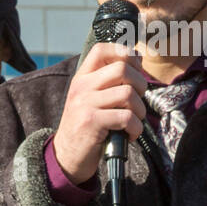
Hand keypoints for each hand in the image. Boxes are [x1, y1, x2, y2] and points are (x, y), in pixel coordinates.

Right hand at [53, 42, 146, 184]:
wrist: (66, 156)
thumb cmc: (86, 127)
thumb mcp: (90, 98)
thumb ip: (107, 81)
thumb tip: (137, 60)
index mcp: (82, 78)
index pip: (102, 49)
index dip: (125, 53)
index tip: (135, 69)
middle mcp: (81, 87)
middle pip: (122, 69)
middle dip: (140, 85)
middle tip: (137, 100)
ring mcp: (85, 104)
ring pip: (128, 93)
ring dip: (139, 110)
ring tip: (133, 121)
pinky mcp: (91, 122)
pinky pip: (126, 117)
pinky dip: (135, 128)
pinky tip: (129, 134)